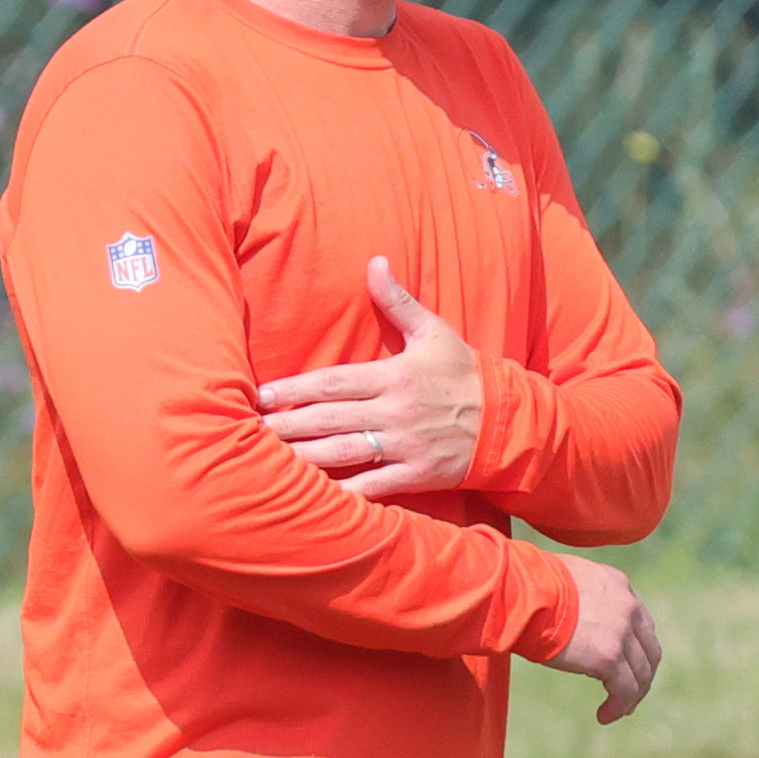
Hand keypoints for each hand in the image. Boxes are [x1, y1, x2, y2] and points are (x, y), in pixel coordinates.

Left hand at [256, 257, 484, 499]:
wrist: (507, 421)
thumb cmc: (464, 374)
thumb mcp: (434, 333)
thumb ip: (398, 301)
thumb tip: (375, 261)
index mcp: (395, 376)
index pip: (334, 382)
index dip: (296, 389)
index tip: (264, 394)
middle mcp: (396, 412)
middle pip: (331, 419)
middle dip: (288, 424)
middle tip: (251, 428)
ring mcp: (405, 446)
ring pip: (344, 453)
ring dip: (304, 456)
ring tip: (269, 457)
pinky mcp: (415, 475)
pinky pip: (372, 486)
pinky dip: (343, 493)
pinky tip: (313, 496)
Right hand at [540, 558, 659, 723]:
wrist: (520, 593)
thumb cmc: (525, 587)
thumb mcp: (562, 582)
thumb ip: (577, 597)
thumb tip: (565, 616)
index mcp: (617, 585)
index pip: (639, 621)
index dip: (637, 648)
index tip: (628, 665)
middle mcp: (627, 606)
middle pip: (649, 649)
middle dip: (642, 675)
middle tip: (631, 695)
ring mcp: (621, 632)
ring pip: (640, 673)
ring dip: (631, 696)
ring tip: (617, 711)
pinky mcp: (610, 656)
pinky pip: (625, 690)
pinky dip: (618, 706)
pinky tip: (604, 716)